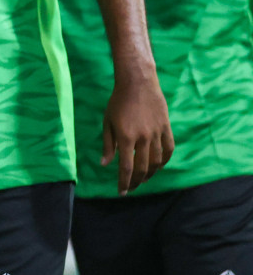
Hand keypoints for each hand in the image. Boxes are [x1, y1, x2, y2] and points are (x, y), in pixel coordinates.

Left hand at [102, 69, 173, 193]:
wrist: (137, 83)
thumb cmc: (118, 101)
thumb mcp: (107, 122)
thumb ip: (108, 145)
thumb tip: (105, 164)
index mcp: (126, 137)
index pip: (126, 167)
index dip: (124, 182)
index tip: (122, 192)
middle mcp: (143, 138)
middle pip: (143, 168)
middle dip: (137, 182)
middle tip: (132, 188)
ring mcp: (156, 133)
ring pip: (157, 161)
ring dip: (151, 174)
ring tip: (144, 179)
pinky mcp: (166, 128)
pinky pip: (169, 149)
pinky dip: (165, 160)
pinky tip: (159, 166)